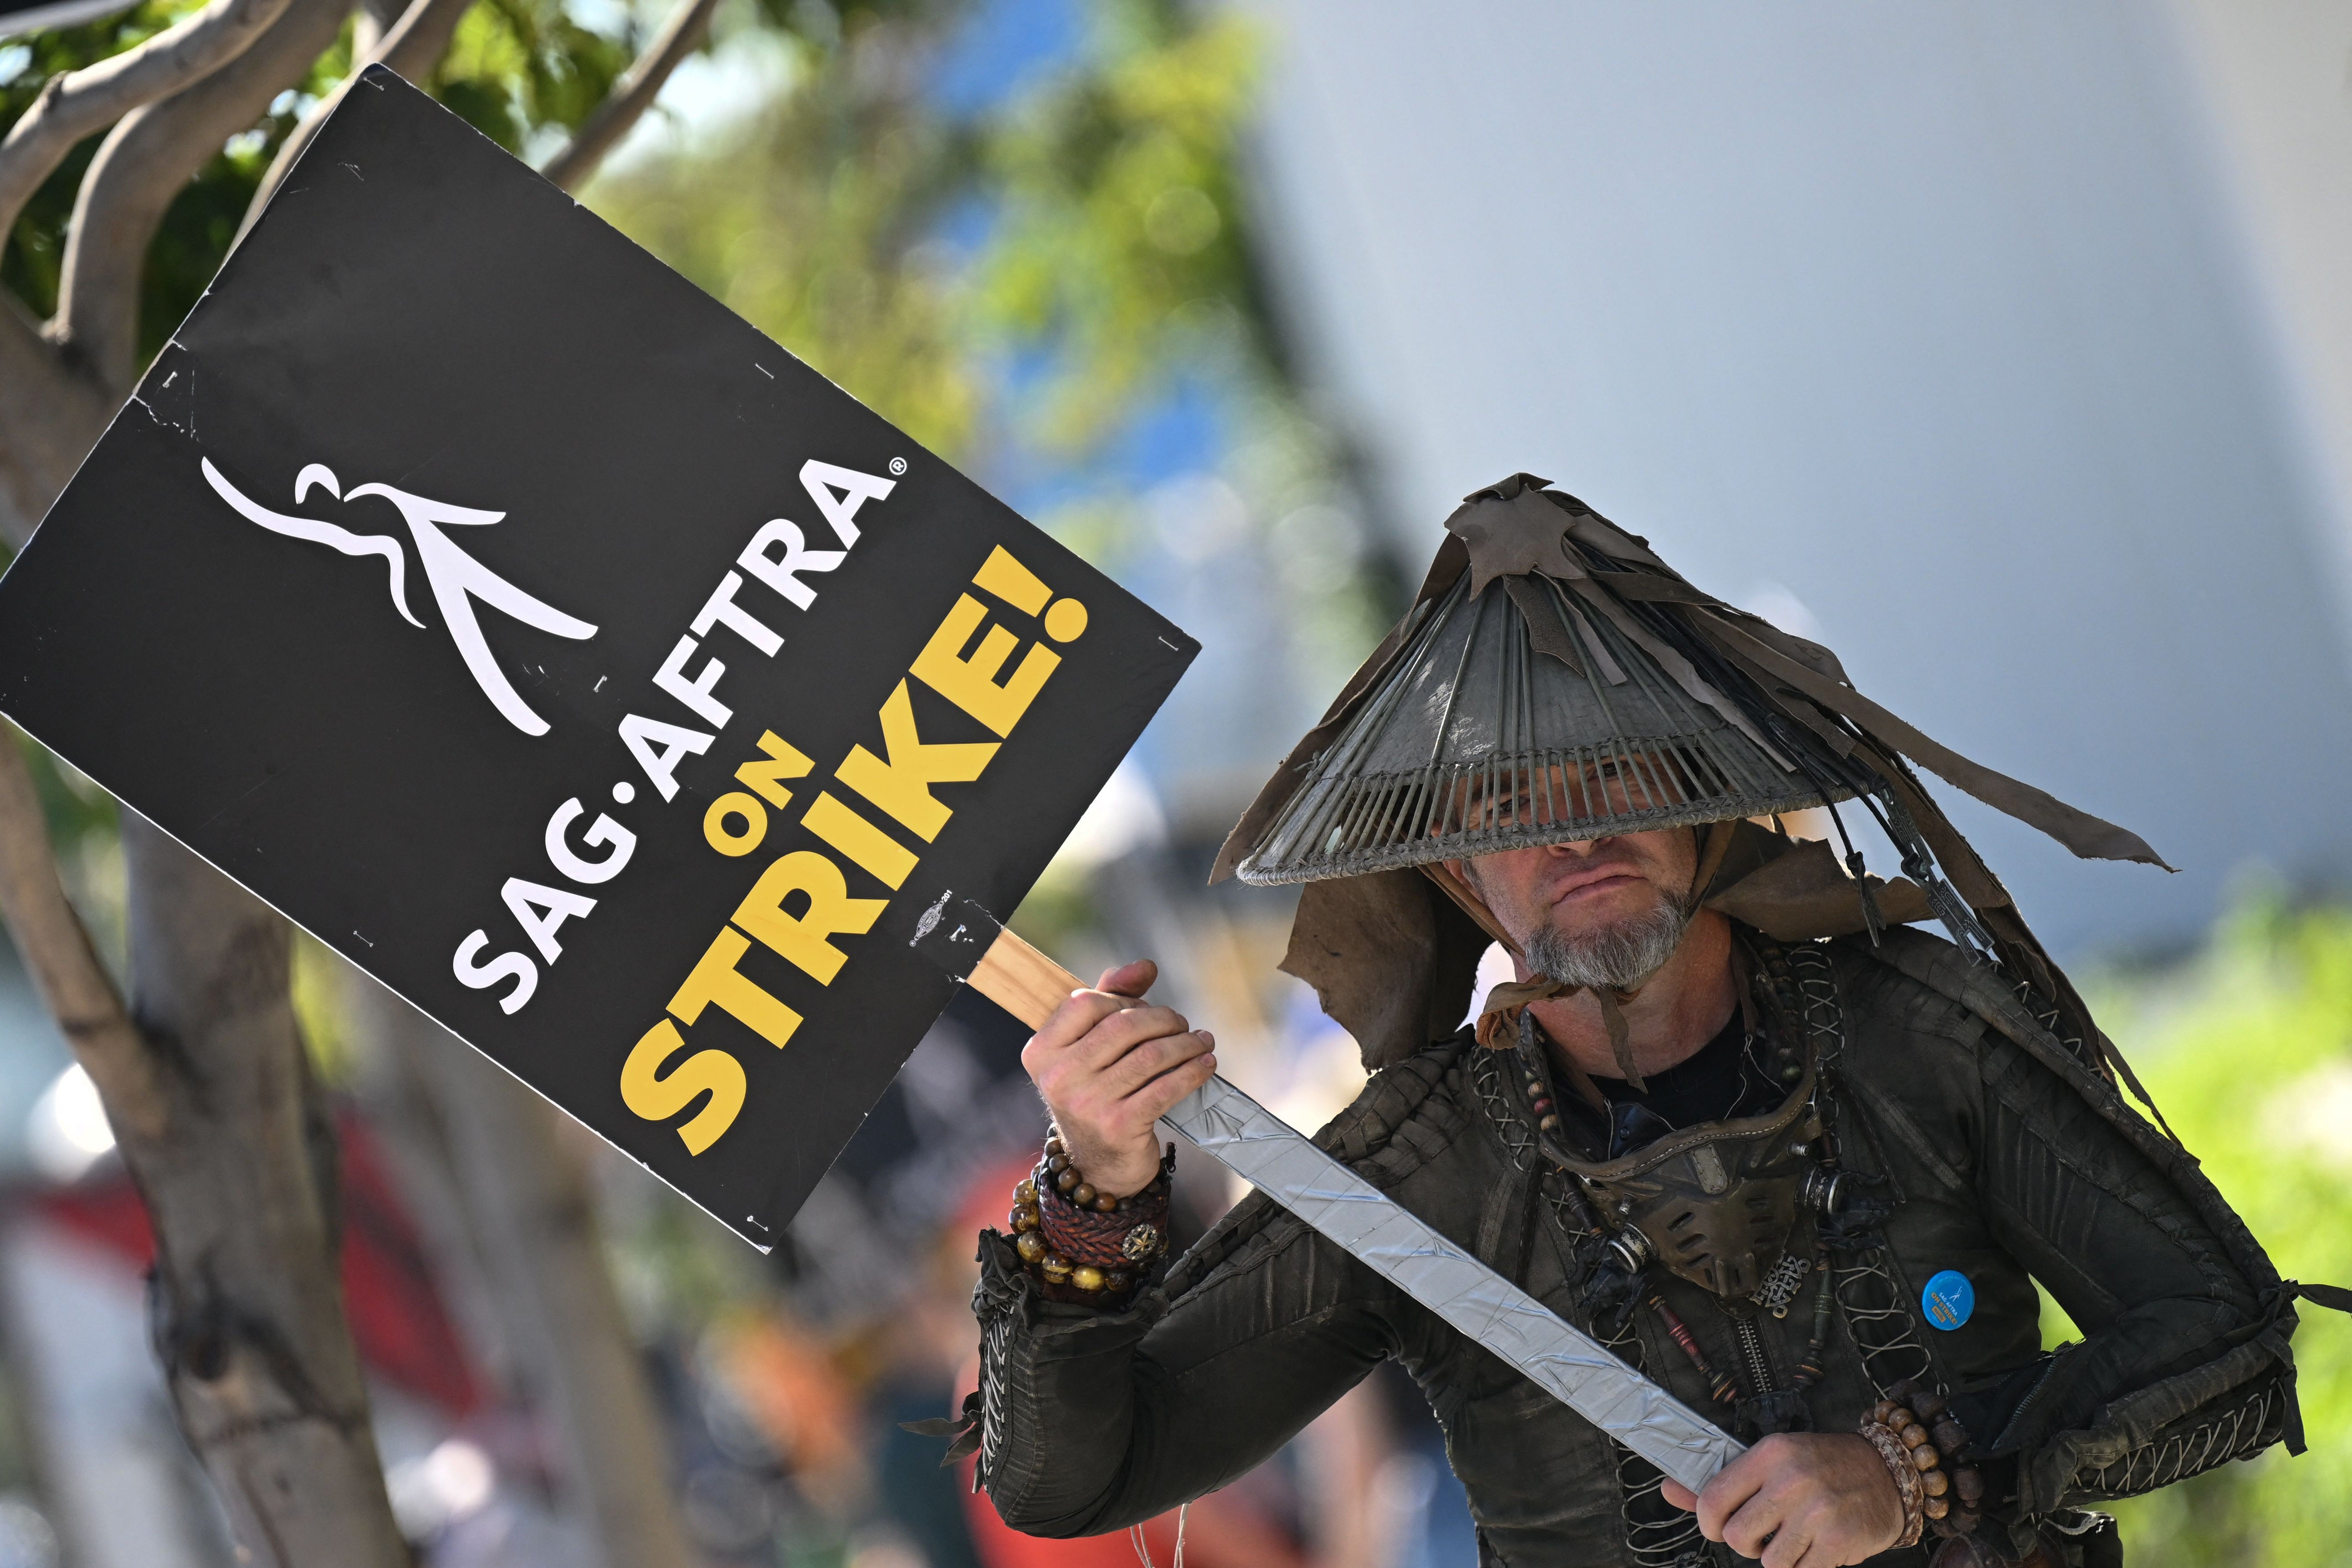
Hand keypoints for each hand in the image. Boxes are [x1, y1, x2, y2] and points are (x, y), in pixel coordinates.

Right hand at [1019, 960, 1216, 1198]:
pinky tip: (1206, 1065)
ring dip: (1186, 1043)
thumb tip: (1145, 965)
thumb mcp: (1090, 1048)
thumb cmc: (1096, 1094)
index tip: (1146, 1009)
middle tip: (1182, 1025)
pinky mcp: (1119, 1125)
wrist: (1098, 1166)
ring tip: (1201, 1041)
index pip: (1085, 1002)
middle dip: (1163, 1019)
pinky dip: (1193, 1071)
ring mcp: (1086, 1103)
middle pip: (1124, 1025)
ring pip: (1151, 1055)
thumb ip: (1111, 999)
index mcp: (1041, 1051)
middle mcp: (1057, 1077)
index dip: (1123, 999)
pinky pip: (1167, 1087)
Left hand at [1661, 1432, 1904, 1567]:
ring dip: (1779, 1558)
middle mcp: (1791, 1480)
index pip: (1712, 1499)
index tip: (1717, 1527)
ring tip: (1797, 1537)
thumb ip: (1721, 1481)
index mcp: (1769, 1454)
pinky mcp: (1839, 1541)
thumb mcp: (1771, 1461)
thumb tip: (1669, 1490)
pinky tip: (1815, 1549)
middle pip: (1736, 1536)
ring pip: (1768, 1561)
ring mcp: (1817, 1512)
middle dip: (1746, 1543)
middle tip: (1765, 1533)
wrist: (1888, 1473)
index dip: (1707, 1523)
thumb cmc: (1823, 1466)